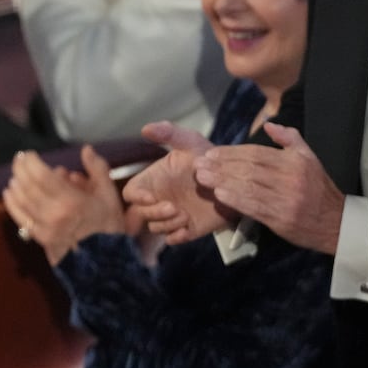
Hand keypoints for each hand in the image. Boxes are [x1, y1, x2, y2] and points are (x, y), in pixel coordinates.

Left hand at [2, 146, 126, 264]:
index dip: (31, 163)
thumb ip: (97, 170)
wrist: (105, 263)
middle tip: (19, 159)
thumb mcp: (110, 196)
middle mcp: (55, 214)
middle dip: (21, 170)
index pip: (42, 176)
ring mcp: (45, 227)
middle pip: (28, 186)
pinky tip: (9, 193)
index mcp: (72, 201)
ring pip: (22, 201)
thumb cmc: (110, 228)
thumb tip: (86, 149)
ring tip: (15, 174)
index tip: (29, 154)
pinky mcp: (40, 238)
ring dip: (16, 184)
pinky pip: (20, 218)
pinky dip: (12, 203)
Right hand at [123, 122, 233, 242]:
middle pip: (140, 214)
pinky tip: (187, 228)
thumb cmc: (209, 158)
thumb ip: (169, 134)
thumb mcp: (190, 142)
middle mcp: (158, 200)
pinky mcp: (187, 229)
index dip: (136, 197)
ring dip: (167, 224)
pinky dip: (177, 236)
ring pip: (156, 227)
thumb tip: (145, 128)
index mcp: (152, 181)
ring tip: (185, 215)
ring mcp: (171, 216)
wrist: (236, 178)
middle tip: (173, 207)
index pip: (131, 194)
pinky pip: (173, 239)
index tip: (150, 196)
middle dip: (153, 213)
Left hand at [195, 123, 345, 254]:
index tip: (212, 153)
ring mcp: (286, 199)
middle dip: (221, 166)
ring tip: (202, 178)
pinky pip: (253, 206)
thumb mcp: (309, 159)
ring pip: (248, 186)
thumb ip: (290, 139)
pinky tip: (219, 194)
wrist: (334, 222)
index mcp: (296, 161)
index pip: (258, 153)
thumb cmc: (317, 188)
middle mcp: (291, 178)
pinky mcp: (281, 218)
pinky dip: (235, 200)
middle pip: (249, 169)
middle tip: (200, 164)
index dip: (232, 152)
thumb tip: (270, 124)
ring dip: (222, 181)